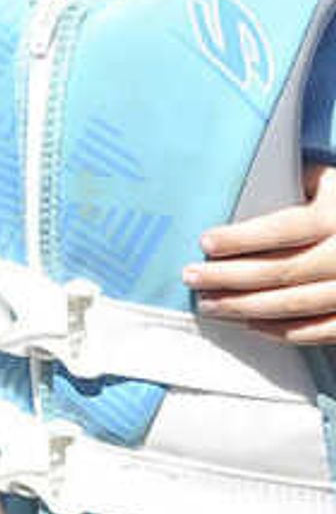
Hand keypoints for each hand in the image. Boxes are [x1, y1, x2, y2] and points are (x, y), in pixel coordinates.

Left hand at [189, 165, 335, 343]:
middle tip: (192, 277)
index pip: (285, 229)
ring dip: (246, 307)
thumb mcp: (328, 182)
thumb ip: (294, 183)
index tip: (206, 243)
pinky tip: (250, 324)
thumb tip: (240, 186)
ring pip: (296, 304)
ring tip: (209, 304)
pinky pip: (321, 330)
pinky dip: (283, 331)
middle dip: (230, 277)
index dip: (242, 238)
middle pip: (282, 271)